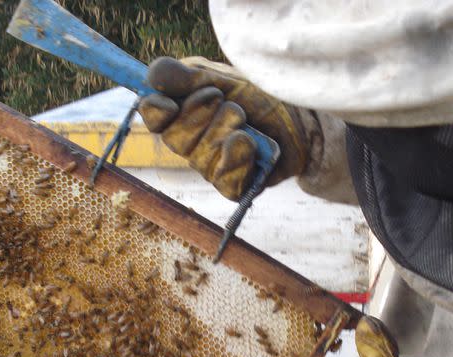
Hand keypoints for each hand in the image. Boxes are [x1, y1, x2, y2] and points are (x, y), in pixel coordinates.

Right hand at [139, 57, 311, 199]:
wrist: (301, 121)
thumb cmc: (261, 97)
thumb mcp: (222, 78)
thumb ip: (188, 76)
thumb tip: (151, 74)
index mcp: (183, 112)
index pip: (152, 115)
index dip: (156, 111)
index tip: (171, 104)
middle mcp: (191, 143)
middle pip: (174, 138)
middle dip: (204, 116)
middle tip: (231, 104)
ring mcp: (209, 167)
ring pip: (199, 156)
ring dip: (226, 131)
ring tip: (247, 121)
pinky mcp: (231, 186)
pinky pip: (222, 177)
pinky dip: (238, 155)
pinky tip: (250, 144)